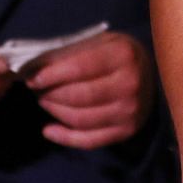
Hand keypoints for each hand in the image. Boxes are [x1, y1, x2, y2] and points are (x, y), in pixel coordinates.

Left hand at [27, 31, 154, 148]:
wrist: (151, 72)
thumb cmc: (116, 54)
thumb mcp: (98, 42)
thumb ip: (68, 53)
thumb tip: (32, 68)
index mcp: (123, 55)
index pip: (79, 68)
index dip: (51, 75)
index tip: (31, 78)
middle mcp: (130, 83)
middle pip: (78, 96)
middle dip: (50, 93)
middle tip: (37, 89)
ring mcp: (131, 110)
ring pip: (80, 119)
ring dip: (54, 111)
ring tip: (45, 101)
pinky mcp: (127, 130)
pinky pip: (89, 140)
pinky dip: (64, 137)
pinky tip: (49, 129)